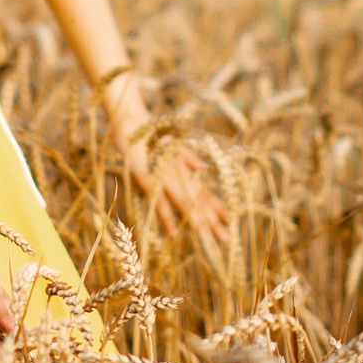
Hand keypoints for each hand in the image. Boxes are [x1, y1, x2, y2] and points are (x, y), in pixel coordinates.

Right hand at [123, 130, 231, 246]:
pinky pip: (159, 201)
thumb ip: (188, 157)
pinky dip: (166, 217)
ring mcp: (164, 177)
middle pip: (199, 200)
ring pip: (184, 201)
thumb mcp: (172, 146)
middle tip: (226, 239)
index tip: (231, 221)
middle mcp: (179, 174)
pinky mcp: (148, 179)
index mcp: (184, 168)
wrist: (131, 123)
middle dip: (213, 220)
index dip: (218, 206)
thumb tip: (203, 168)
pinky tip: (173, 232)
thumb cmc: (151, 136)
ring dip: (195, 218)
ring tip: (206, 235)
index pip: (205, 191)